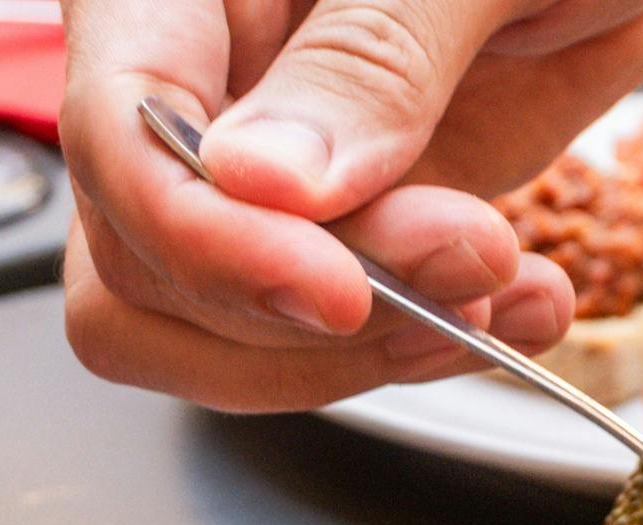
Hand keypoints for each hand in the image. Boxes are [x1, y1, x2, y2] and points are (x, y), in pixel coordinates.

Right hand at [58, 0, 642, 410]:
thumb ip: (375, 55)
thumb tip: (263, 181)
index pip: (118, 128)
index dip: (205, 237)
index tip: (335, 292)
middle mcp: (202, 87)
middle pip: (142, 263)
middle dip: (304, 305)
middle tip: (469, 261)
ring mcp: (263, 175)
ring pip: (211, 333)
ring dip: (363, 351)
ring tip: (506, 289)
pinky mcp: (345, 235)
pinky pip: (327, 340)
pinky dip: (426, 345)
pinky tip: (524, 300)